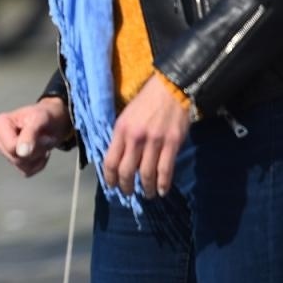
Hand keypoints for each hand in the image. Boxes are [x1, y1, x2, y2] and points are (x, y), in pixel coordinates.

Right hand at [0, 97, 69, 176]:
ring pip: (22, 166)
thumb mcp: (40, 119)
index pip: (11, 147)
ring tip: (43, 142)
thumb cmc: (45, 116)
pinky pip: (27, 172)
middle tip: (44, 137)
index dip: (30, 143)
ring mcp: (4, 151)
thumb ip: (30, 134)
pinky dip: (39, 164)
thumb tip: (21, 153)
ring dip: (39, 156)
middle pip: (16, 158)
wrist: (53, 121)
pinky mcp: (13, 161)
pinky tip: (41, 152)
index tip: (40, 131)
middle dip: (35, 151)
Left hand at [104, 74, 189, 196]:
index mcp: (121, 130)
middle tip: (128, 193)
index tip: (112, 186)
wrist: (170, 89)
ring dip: (146, 188)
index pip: (110, 161)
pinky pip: (166, 169)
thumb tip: (117, 158)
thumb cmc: (146, 102)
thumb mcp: (126, 116)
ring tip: (147, 194)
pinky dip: (163, 184)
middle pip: (126, 171)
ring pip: (146, 174)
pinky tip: (162, 190)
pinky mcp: (172, 143)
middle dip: (126, 186)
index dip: (110, 178)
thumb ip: (121, 136)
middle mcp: (135, 138)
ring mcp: (155, 141)